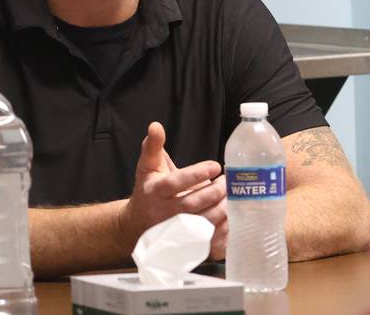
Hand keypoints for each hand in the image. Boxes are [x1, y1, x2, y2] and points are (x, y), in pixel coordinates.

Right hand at [121, 122, 227, 259]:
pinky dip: (222, 230)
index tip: (215, 166)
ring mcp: (174, 231)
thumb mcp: (147, 166)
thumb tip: (156, 126)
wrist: (137, 223)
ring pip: (202, 222)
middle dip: (215, 191)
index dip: (197, 174)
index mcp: (155, 191)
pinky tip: (230, 217)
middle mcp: (163, 212)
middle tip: (229, 181)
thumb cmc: (148, 190)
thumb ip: (153, 146)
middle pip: (193, 203)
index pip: (177, 183)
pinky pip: (207, 240)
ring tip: (232, 195)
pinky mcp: (184, 243)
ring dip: (221, 209)